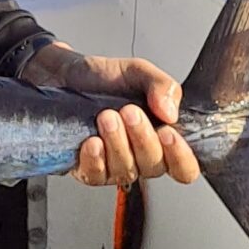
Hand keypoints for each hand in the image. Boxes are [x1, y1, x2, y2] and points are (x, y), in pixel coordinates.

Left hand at [19, 42, 198, 186]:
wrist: (65, 75)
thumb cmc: (104, 78)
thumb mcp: (139, 72)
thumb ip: (162, 86)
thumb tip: (171, 112)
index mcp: (161, 138)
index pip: (183, 167)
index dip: (180, 157)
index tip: (167, 133)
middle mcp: (140, 157)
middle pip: (154, 167)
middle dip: (142, 137)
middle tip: (129, 111)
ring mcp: (114, 165)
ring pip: (126, 171)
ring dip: (117, 143)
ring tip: (106, 116)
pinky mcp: (88, 170)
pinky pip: (96, 176)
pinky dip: (95, 159)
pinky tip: (92, 141)